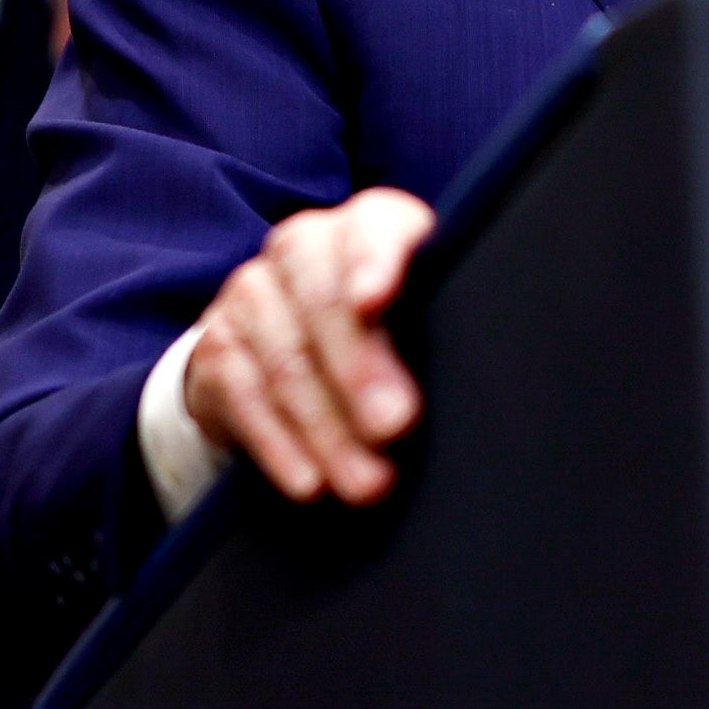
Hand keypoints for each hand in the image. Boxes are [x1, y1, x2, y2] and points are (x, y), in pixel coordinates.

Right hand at [182, 188, 432, 501]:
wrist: (283, 340)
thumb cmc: (381, 330)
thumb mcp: (416, 317)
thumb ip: (439, 328)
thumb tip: (489, 383)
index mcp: (366, 226)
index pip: (372, 227)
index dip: (374, 259)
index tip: (376, 301)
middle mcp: (302, 245)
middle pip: (322, 299)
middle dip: (359, 369)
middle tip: (394, 425)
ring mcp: (252, 293)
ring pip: (286, 359)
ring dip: (328, 429)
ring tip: (367, 482)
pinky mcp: (219, 345)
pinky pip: (245, 398)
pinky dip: (280, 445)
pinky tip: (310, 482)